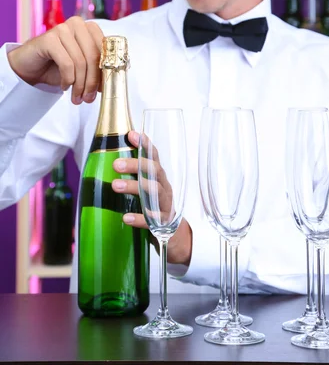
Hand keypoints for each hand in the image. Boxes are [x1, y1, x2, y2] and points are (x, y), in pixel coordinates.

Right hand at [7, 17, 103, 104]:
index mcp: (90, 28)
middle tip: (88, 99)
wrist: (30, 66)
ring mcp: (63, 29)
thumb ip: (97, 70)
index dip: (105, 73)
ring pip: (81, 62)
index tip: (102, 91)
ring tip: (77, 97)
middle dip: (92, 82)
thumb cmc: (58, 66)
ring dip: (80, 85)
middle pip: (94, 56)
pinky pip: (66, 64)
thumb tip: (112, 83)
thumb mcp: (82, 67)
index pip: (105, 51)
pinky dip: (67, 79)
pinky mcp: (49, 38)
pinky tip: (64, 86)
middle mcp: (78, 24)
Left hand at [112, 130, 192, 266]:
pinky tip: (126, 217)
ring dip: (134, 187)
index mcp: (160, 179)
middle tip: (116, 164)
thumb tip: (108, 165)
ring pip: (154, 193)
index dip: (145, 145)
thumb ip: (135, 179)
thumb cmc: (156, 210)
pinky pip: (153, 221)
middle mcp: (164, 189)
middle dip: (136, 165)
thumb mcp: (148, 192)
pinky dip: (140, 218)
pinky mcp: (165, 226)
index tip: (132, 134)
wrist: (175, 239)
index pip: (154, 157)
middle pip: (154, 171)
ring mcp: (166, 207)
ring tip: (115, 186)